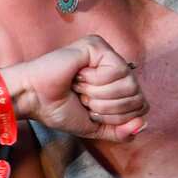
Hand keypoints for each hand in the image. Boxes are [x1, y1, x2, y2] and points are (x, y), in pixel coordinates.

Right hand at [5, 35, 147, 141]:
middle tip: (83, 98)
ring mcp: (107, 55)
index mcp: (116, 85)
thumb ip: (121, 131)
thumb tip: (142, 124)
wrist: (35, 99)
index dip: (118, 117)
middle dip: (108, 108)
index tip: (90, 111)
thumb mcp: (96, 128)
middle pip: (138, 96)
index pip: (141, 106)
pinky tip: (78, 75)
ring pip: (129, 83)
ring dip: (100, 95)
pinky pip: (117, 71)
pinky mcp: (98, 46)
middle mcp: (114, 67)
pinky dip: (96, 81)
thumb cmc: (58, 109)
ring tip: (79, 87)